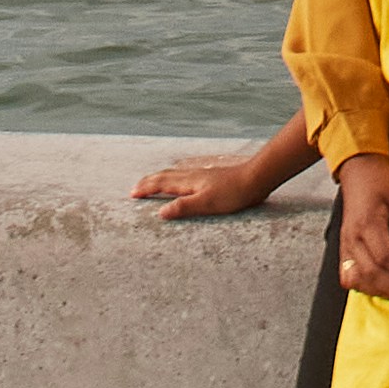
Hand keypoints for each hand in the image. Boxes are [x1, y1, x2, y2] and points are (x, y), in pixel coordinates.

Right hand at [131, 149, 286, 217]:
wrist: (255, 179)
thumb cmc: (233, 193)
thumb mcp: (206, 204)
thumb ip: (183, 207)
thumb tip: (160, 213)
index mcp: (188, 183)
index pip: (161, 184)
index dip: (146, 189)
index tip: (132, 194)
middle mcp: (192, 176)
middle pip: (164, 176)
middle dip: (148, 182)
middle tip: (136, 188)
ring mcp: (201, 175)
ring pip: (174, 174)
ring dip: (160, 178)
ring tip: (152, 182)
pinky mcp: (210, 177)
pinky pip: (184, 176)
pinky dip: (174, 178)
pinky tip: (181, 181)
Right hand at [333, 155, 388, 300]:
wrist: (358, 172)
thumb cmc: (381, 182)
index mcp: (366, 223)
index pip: (385, 256)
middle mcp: (352, 238)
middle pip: (371, 273)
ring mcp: (345, 245)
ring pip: (358, 279)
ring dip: (382, 291)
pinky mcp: (343, 249)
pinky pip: (349, 276)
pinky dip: (365, 286)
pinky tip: (383, 288)